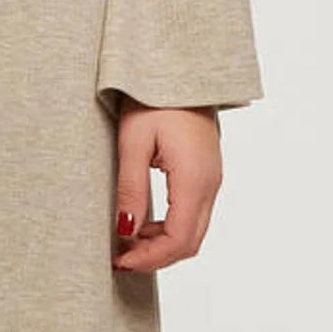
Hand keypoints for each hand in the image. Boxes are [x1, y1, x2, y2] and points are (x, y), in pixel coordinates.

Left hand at [112, 101, 220, 272]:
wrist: (182, 70)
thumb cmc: (155, 99)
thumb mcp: (133, 143)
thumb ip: (131, 190)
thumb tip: (126, 231)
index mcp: (194, 179)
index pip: (178, 239)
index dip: (149, 258)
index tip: (120, 261)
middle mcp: (210, 184)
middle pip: (190, 242)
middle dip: (155, 257)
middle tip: (121, 258)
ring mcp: (212, 179)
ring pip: (193, 231)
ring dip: (162, 243)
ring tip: (127, 241)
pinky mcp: (207, 174)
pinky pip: (194, 214)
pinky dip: (170, 227)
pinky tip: (144, 222)